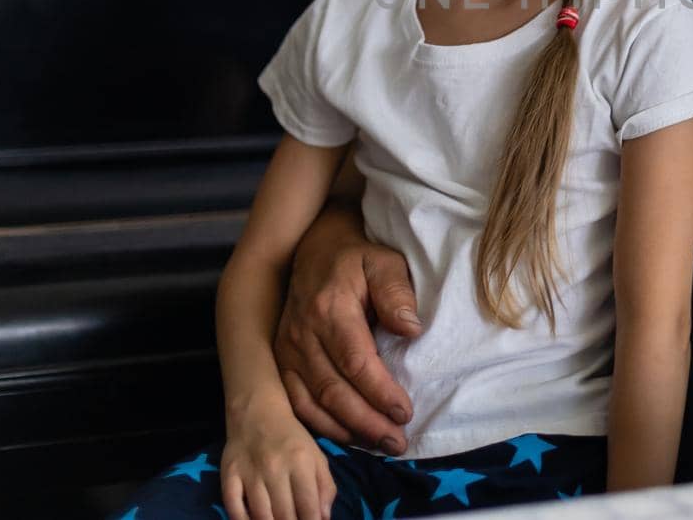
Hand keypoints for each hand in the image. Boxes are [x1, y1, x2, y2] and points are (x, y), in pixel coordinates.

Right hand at [221, 405, 334, 519]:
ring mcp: (250, 473)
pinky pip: (234, 508)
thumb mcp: (316, 456)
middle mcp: (275, 468)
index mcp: (301, 462)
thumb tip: (324, 517)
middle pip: (285, 515)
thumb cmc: (292, 438)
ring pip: (261, 516)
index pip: (309, 507)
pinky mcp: (229, 475)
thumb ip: (325, 486)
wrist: (257, 411)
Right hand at [274, 208, 423, 452]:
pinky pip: (296, 402)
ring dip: (346, 430)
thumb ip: (397, 293)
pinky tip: (348, 435)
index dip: (380, 392)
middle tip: (398, 441)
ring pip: (312, 402)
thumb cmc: (357, 259)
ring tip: (380, 445)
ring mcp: (287, 349)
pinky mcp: (281, 360)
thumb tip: (411, 330)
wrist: (315, 249)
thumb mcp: (384, 263)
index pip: (356, 362)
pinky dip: (321, 425)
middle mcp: (302, 334)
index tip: (405, 412)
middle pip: (333, 390)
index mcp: (330, 309)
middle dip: (367, 422)